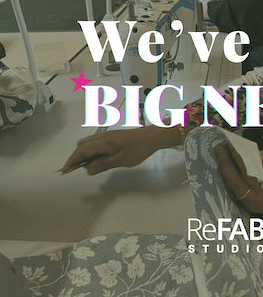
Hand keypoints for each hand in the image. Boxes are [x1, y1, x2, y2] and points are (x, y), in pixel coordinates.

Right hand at [61, 125, 178, 174]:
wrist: (153, 137)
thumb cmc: (138, 149)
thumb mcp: (121, 160)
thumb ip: (103, 164)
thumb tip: (87, 169)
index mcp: (103, 142)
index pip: (81, 151)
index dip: (72, 160)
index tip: (65, 170)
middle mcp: (103, 137)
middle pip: (82, 145)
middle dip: (76, 157)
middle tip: (76, 170)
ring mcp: (108, 136)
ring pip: (89, 143)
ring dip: (85, 154)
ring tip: (88, 167)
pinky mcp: (114, 137)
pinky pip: (97, 143)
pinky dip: (92, 151)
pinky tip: (99, 160)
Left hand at [216, 144, 262, 244]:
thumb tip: (257, 153)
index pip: (249, 173)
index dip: (239, 158)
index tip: (232, 145)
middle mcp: (256, 200)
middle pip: (234, 180)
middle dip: (225, 162)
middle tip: (220, 147)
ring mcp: (250, 203)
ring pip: (231, 185)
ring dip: (225, 168)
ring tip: (221, 152)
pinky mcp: (247, 203)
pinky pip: (234, 188)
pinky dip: (229, 175)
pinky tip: (227, 164)